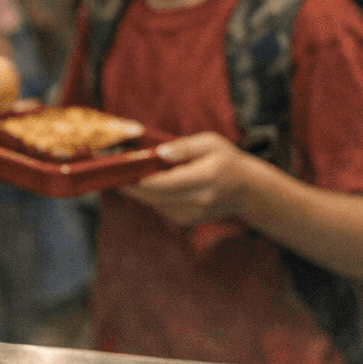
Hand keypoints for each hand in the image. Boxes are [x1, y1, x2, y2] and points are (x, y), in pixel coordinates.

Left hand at [123, 131, 256, 225]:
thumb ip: (184, 146)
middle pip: (157, 197)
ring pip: (158, 205)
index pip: (166, 182)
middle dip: (134, 188)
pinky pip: (164, 209)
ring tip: (127, 180)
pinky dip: (154, 199)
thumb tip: (158, 153)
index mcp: (206, 176)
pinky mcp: (190, 221)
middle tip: (115, 177)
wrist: (248, 190)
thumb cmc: (227, 160)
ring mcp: (196, 213)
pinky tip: (148, 188)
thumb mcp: (210, 142)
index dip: (141, 179)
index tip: (122, 172)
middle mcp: (201, 198)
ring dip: (141, 194)